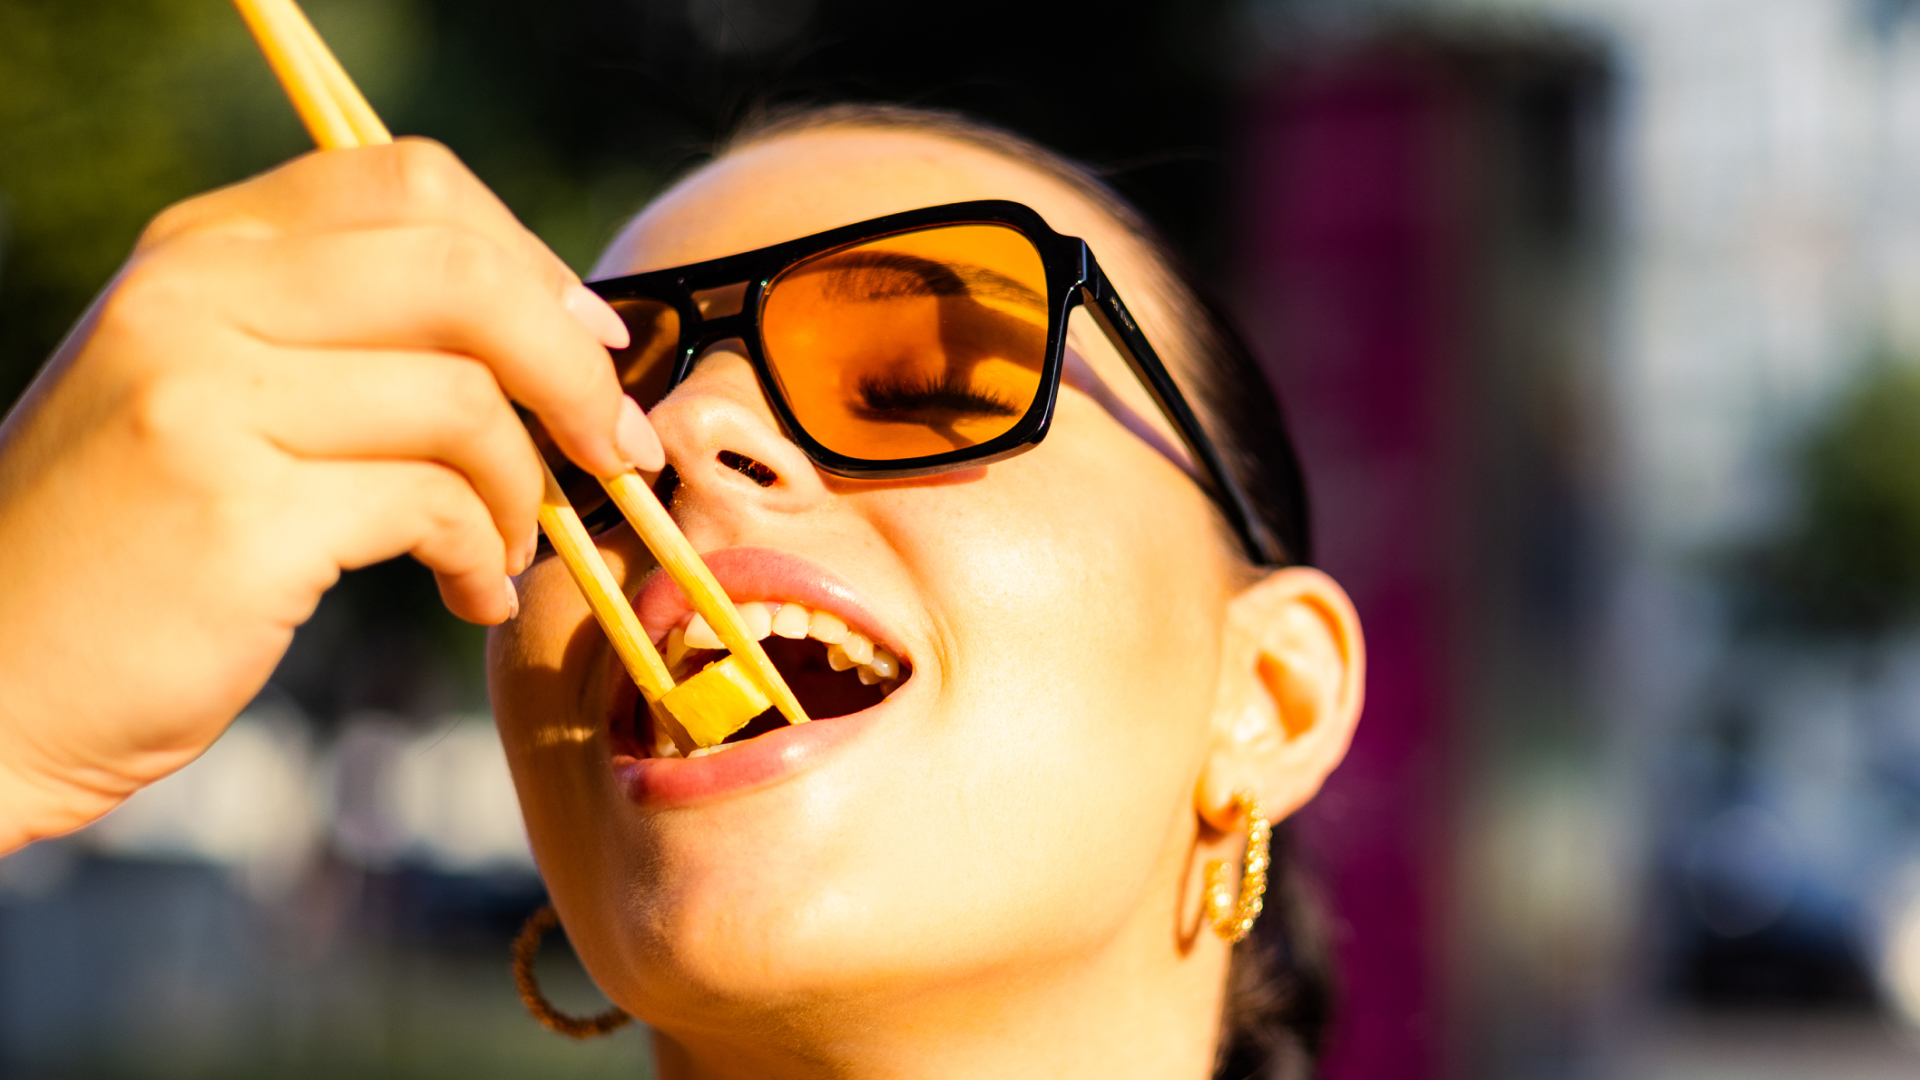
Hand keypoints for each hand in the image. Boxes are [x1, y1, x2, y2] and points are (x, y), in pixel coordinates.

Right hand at [0, 139, 658, 851]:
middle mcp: (195, 297)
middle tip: (615, 449)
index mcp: (201, 250)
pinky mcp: (237, 511)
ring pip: (465, 403)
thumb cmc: (131, 549)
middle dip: (575, 367)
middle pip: (463, 274)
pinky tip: (469, 595)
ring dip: (526, 491)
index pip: (412, 186)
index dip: (531, 260)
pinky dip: (483, 558)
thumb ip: (341, 339)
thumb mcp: (208, 395)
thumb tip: (551, 333)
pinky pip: (436, 507)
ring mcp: (206, 398)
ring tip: (505, 550)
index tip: (591, 340)